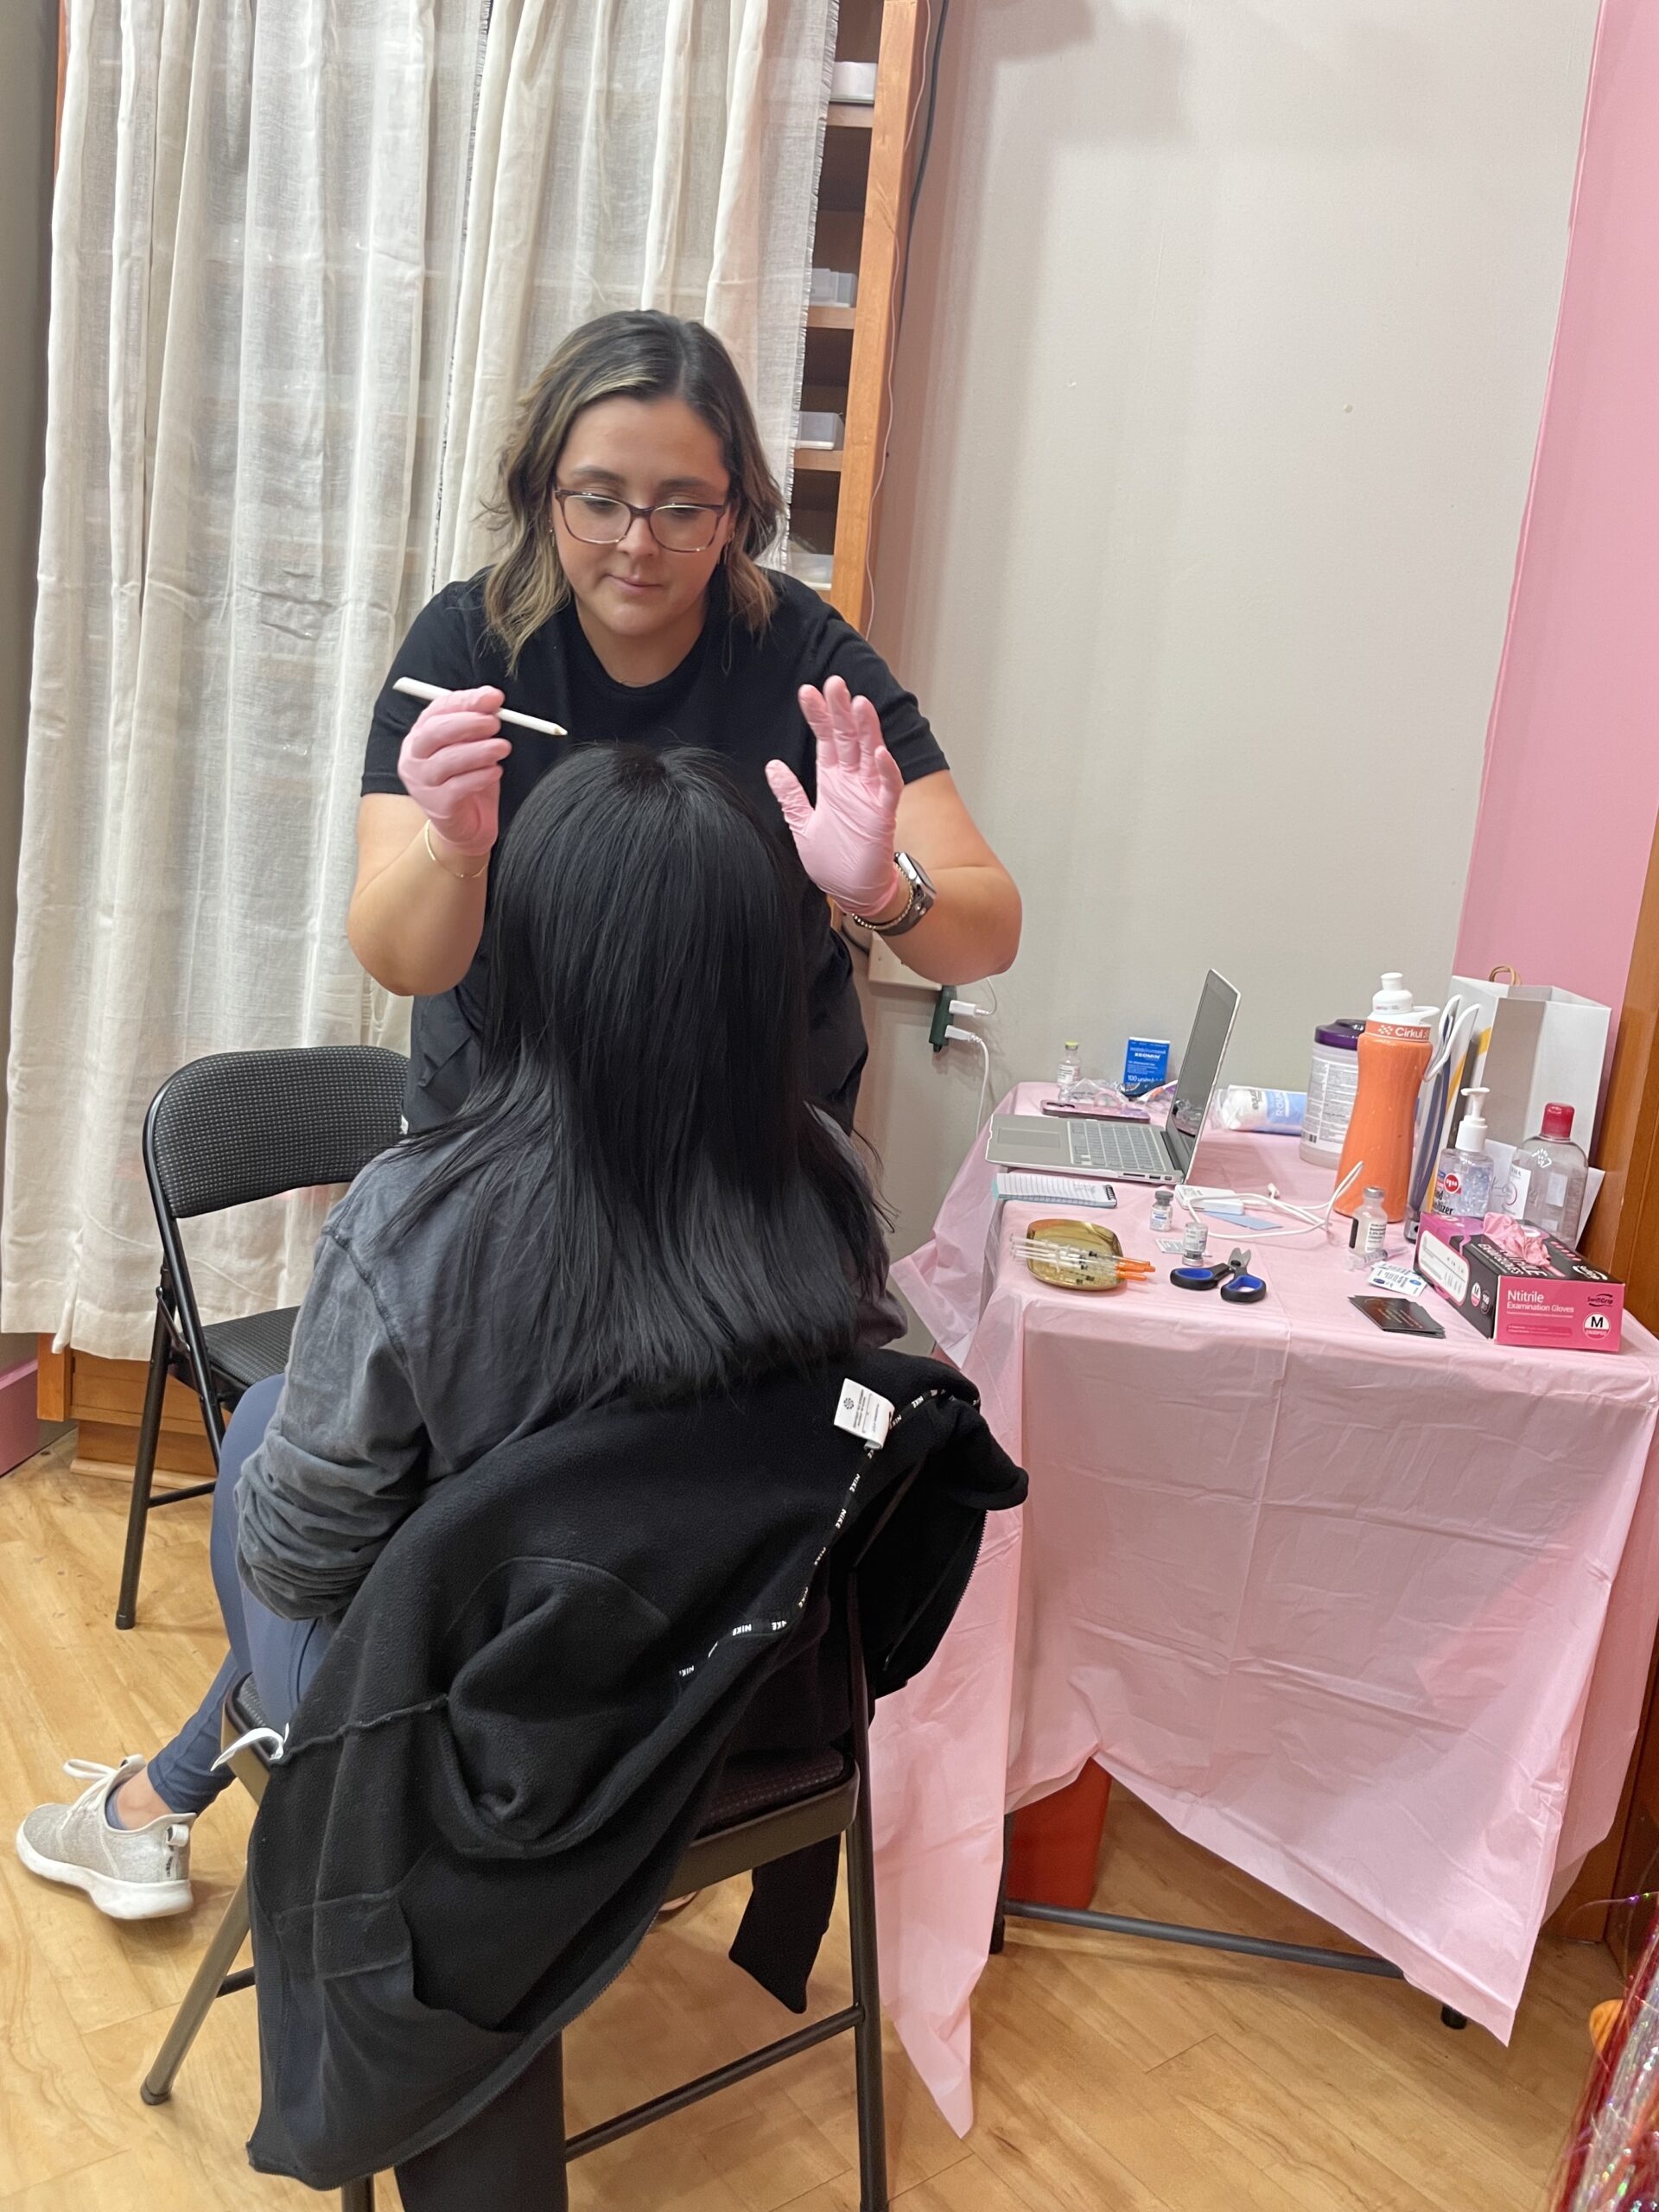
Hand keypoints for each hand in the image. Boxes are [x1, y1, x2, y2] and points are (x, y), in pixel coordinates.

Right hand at [397, 687, 509, 857]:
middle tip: (495, 722)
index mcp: (421, 735)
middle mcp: (415, 757)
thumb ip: (477, 724)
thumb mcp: (472, 747)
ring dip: (479, 750)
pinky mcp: (437, 805)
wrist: (467, 825)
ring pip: (447, 760)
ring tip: (502, 747)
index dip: (466, 701)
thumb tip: (493, 701)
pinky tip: (495, 772)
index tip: (493, 698)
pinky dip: (480, 776)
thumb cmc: (468, 780)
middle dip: (468, 723)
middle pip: (435, 732)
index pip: (438, 710)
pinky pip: (458, 787)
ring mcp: (422, 783)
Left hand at [766, 677, 903, 916]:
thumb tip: (772, 765)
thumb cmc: (833, 860)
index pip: (824, 739)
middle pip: (847, 737)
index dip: (817, 715)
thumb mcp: (802, 824)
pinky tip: (878, 752)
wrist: (854, 892)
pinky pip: (887, 788)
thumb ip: (790, 794)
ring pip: (869, 753)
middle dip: (840, 711)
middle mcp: (852, 781)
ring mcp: (869, 795)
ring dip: (865, 729)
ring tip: (858, 703)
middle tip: (833, 682)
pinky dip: (885, 771)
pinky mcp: (883, 815)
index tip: (807, 691)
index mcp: (832, 780)